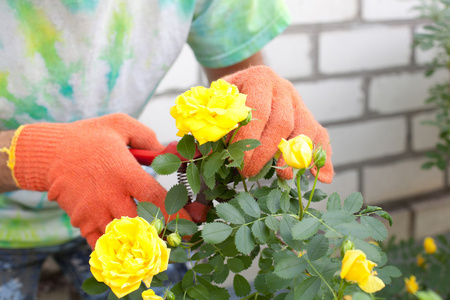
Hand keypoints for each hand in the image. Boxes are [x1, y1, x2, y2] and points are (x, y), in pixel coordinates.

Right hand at [9, 113, 190, 247]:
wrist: (50, 152)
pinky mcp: (81, 221)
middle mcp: (110, 195)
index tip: (191, 222)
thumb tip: (168, 151)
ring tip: (155, 245)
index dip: (176, 213)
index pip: (156, 198)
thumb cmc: (89, 137)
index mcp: (124, 173)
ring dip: (140, 242)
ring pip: (122, 237)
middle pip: (141, 224)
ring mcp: (94, 211)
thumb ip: (147, 138)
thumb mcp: (120, 125)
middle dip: (160, 232)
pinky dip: (116, 248)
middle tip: (175, 236)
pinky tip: (128, 248)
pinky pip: (101, 243)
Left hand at [223, 66, 333, 182]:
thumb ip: (215, 118)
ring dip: (294, 157)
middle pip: (283, 122)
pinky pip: (320, 135)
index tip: (238, 161)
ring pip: (304, 129)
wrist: (246, 82)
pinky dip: (323, 157)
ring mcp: (298, 101)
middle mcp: (283, 88)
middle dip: (267, 152)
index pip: (258, 110)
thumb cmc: (228, 97)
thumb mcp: (216, 100)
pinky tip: (323, 177)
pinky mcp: (307, 115)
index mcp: (259, 78)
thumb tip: (210, 149)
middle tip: (249, 173)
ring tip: (283, 177)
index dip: (249, 138)